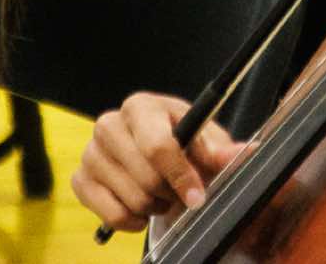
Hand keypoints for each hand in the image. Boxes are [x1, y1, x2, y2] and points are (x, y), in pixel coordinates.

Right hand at [71, 92, 244, 233]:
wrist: (154, 152)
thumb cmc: (182, 141)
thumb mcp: (206, 140)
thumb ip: (223, 148)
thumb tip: (245, 152)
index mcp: (141, 106)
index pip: (157, 145)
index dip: (181, 175)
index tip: (199, 198)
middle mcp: (109, 124)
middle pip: (145, 177)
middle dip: (171, 192)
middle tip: (181, 192)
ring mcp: (90, 153)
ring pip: (132, 199)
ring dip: (155, 206)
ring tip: (162, 194)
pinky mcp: (80, 180)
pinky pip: (111, 215)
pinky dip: (133, 219)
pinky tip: (142, 207)